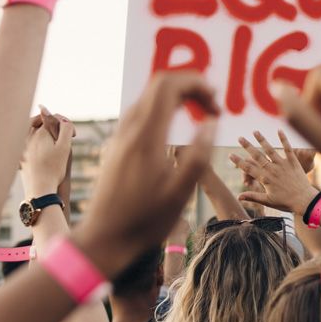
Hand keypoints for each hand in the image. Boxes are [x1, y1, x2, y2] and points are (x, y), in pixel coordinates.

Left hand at [21, 106, 73, 197]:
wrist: (40, 190)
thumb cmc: (54, 169)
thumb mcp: (64, 148)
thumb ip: (65, 129)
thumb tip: (62, 118)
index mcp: (39, 134)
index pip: (51, 119)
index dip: (64, 124)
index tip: (73, 135)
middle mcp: (28, 139)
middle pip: (39, 124)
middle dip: (50, 125)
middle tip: (61, 133)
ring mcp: (22, 149)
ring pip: (31, 133)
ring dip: (41, 133)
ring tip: (51, 140)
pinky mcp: (20, 159)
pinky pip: (26, 145)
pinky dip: (34, 144)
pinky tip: (41, 153)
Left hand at [79, 72, 218, 271]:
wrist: (104, 237)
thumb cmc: (145, 221)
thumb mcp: (181, 192)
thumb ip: (199, 154)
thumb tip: (210, 121)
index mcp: (146, 136)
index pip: (168, 85)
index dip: (196, 84)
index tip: (216, 104)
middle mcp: (129, 130)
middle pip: (159, 85)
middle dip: (190, 87)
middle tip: (212, 109)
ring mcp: (120, 137)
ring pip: (149, 98)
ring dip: (177, 98)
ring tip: (199, 116)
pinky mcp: (116, 146)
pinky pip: (141, 113)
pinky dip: (163, 110)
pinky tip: (176, 131)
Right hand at [231, 130, 317, 212]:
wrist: (304, 201)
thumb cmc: (286, 203)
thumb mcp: (268, 202)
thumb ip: (253, 197)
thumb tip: (238, 197)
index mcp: (265, 179)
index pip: (248, 169)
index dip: (239, 162)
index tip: (230, 155)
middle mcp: (272, 170)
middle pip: (257, 156)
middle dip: (247, 146)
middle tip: (240, 138)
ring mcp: (283, 165)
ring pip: (270, 150)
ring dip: (262, 140)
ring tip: (255, 131)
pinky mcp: (293, 162)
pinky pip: (288, 148)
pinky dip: (284, 139)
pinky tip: (279, 130)